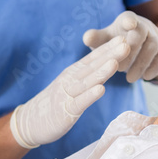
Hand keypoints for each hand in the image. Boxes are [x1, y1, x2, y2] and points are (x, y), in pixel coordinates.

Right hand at [11, 36, 129, 148]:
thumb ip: (88, 75)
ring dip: (101, 72)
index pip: (93, 58)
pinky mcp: (66, 111)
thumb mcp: (73, 85)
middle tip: (126, 43)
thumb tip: (107, 62)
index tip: (123, 37)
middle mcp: (71, 79)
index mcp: (74, 72)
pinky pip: (80, 102)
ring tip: (115, 62)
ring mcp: (67, 94)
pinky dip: (90, 95)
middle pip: (93, 66)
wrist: (31, 121)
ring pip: (87, 82)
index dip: (108, 48)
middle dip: (110, 54)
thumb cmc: (57, 102)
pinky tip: (101, 89)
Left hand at [83, 10, 157, 82]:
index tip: (128, 24)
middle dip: (132, 50)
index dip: (129, 20)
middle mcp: (144, 26)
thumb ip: (95, 39)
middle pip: (141, 33)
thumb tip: (87, 38)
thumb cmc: (114, 42)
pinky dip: (154, 68)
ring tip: (129, 79)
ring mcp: (156, 37)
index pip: (129, 17)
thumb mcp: (104, 40)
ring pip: (153, 47)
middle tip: (119, 67)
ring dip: (141, 63)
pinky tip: (145, 77)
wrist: (135, 49)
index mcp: (127, 20)